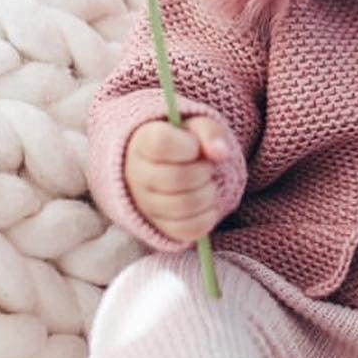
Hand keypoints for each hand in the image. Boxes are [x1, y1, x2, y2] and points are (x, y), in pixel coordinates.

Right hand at [124, 115, 232, 243]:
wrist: (166, 169)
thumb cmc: (182, 144)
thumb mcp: (196, 129)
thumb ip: (210, 133)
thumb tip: (221, 153)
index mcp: (142, 143)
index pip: (162, 143)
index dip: (188, 145)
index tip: (194, 146)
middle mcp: (137, 175)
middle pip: (177, 178)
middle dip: (203, 171)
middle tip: (206, 167)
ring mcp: (145, 204)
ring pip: (184, 206)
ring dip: (208, 194)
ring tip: (206, 184)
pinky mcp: (159, 227)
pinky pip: (188, 229)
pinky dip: (207, 217)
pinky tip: (207, 204)